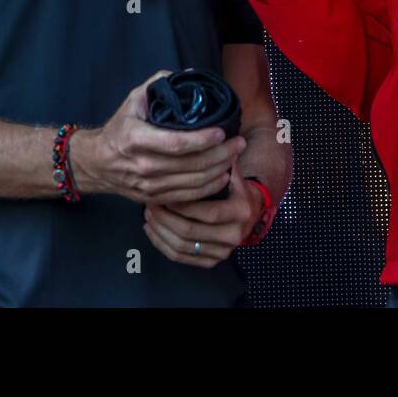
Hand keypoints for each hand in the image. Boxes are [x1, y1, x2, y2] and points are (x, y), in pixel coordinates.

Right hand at [70, 69, 245, 203]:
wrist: (96, 163)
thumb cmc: (119, 128)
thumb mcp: (133, 100)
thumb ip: (159, 84)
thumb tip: (188, 74)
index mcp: (136, 139)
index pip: (176, 143)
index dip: (202, 139)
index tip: (221, 132)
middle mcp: (143, 165)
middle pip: (190, 165)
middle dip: (220, 154)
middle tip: (238, 142)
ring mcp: (149, 185)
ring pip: (193, 182)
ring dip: (219, 169)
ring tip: (234, 156)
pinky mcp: (154, 198)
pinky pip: (187, 196)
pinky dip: (209, 187)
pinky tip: (222, 176)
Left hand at [142, 161, 261, 268]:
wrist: (249, 212)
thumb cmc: (235, 187)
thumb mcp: (233, 172)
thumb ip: (220, 158)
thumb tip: (208, 138)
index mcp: (240, 211)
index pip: (206, 211)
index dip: (182, 203)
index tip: (164, 189)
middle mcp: (234, 235)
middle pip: (190, 231)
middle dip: (166, 217)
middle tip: (150, 202)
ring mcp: (223, 251)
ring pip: (182, 245)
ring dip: (160, 229)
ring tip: (148, 212)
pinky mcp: (211, 261)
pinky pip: (180, 256)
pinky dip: (161, 243)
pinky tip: (151, 229)